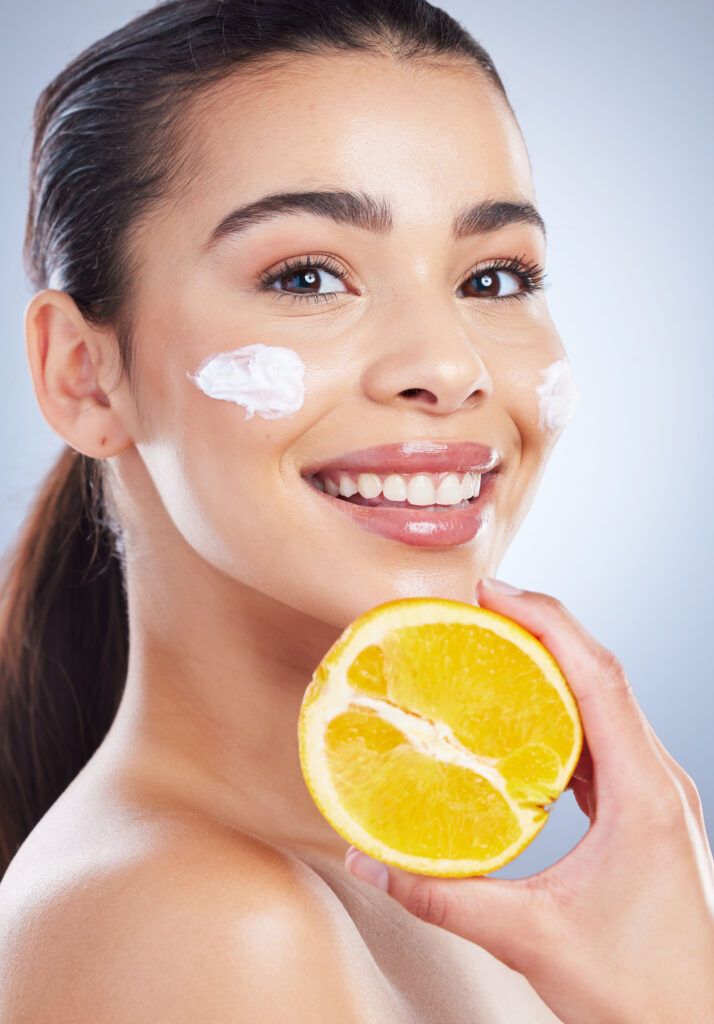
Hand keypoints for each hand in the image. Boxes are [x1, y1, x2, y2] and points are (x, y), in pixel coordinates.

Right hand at [344, 579, 713, 1023]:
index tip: (494, 593)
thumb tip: (372, 866)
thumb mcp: (536, 942)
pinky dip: (561, 713)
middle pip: (603, 675)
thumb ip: (448, 900)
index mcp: (645, 792)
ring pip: (606, 704)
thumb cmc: (647, 994)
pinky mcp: (644, 814)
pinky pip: (603, 741)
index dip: (547, 621)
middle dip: (544, 628)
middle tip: (482, 607)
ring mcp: (655, 796)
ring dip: (555, 666)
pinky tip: (522, 723)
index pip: (599, 676)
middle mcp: (658, 781)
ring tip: (496, 648)